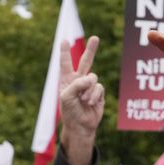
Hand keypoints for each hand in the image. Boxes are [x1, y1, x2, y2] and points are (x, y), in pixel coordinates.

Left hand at [59, 36, 103, 164]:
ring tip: (83, 100)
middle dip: (91, 50)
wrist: (80, 126)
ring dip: (88, 90)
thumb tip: (90, 79)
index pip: (66, 63)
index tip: (64, 40)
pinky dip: (94, 95)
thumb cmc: (69, 111)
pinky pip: (99, 87)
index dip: (65, 52)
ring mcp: (90, 87)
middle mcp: (79, 80)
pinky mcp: (99, 93)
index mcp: (67, 80)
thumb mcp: (66, 96)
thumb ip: (76, 84)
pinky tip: (90, 103)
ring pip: (93, 78)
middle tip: (96, 38)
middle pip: (86, 61)